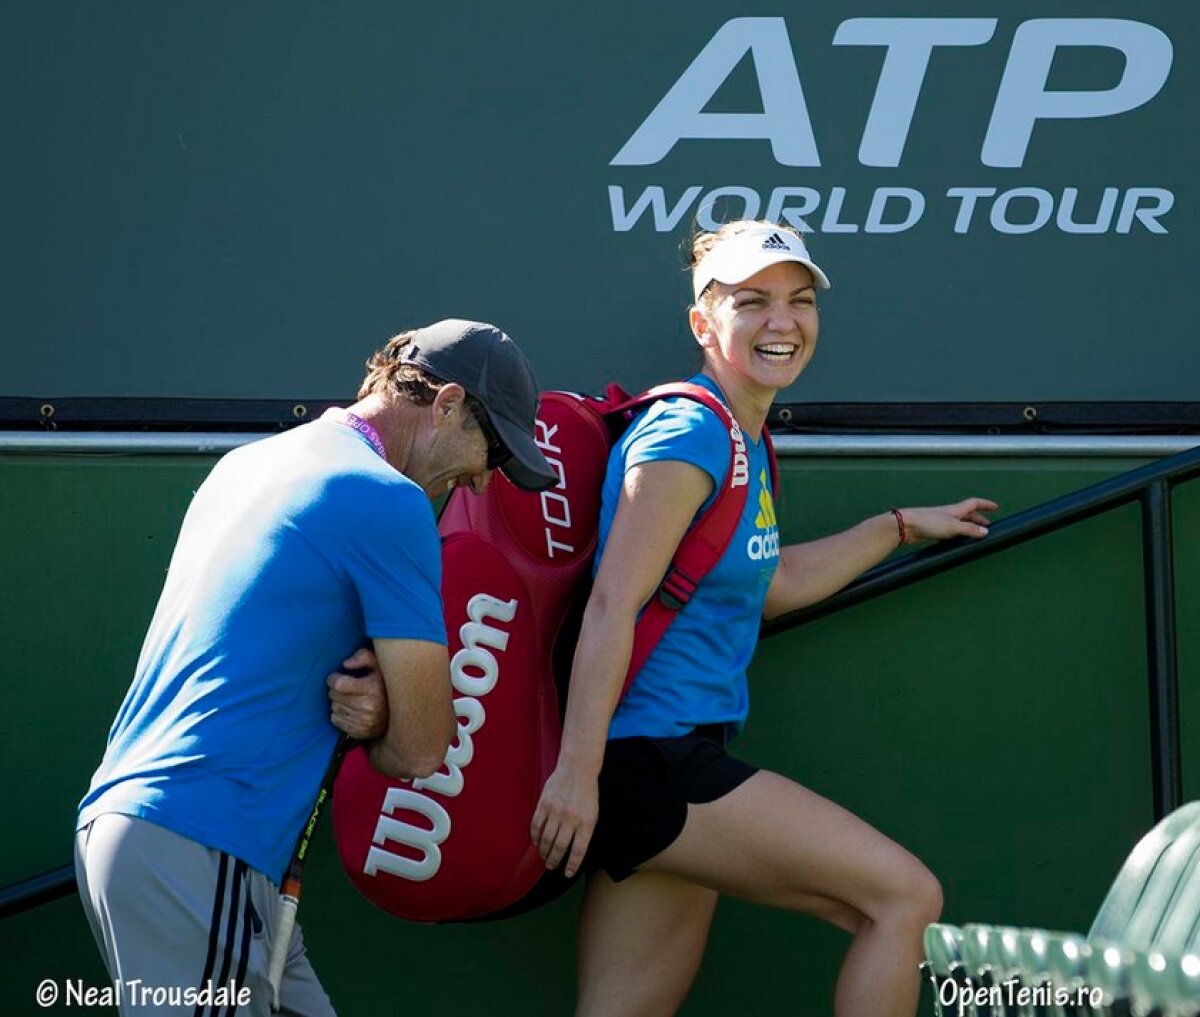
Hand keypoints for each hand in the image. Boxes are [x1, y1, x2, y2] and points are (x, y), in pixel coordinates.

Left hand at [326, 647, 387, 739]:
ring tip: (349, 698)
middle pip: (334, 696)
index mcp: (372, 689)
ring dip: (338, 702)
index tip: (336, 676)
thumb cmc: (385, 685)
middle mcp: (367, 707)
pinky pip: (336, 721)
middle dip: (336, 690)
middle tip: (345, 687)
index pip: (338, 684)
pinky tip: (350, 709)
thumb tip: (345, 664)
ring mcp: (363, 722)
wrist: (401, 712)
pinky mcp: (359, 732)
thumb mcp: (378, 665)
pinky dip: (339, 714)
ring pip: (334, 708)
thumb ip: (363, 656)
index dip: (333, 678)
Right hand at [530, 764, 598, 878]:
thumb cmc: (587, 793)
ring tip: (544, 857)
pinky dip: (535, 837)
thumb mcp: (592, 813)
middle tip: (551, 867)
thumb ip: (584, 831)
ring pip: (546, 839)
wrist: (578, 769)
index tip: (567, 873)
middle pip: (559, 847)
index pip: (578, 850)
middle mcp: (571, 818)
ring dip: (544, 851)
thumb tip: (573, 852)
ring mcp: (556, 811)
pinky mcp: (544, 804)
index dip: (572, 864)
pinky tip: (537, 842)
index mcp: (586, 822)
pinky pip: (537, 826)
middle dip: (554, 860)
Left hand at [897, 498, 997, 543]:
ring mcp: (940, 521)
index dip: (985, 504)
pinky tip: (956, 541)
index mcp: (955, 510)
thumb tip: (985, 531)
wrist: (905, 526)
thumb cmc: (928, 522)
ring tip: (975, 535)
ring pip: (958, 523)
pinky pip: (949, 531)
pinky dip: (956, 534)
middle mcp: (948, 514)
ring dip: (968, 527)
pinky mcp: (932, 530)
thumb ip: (969, 529)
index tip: (996, 507)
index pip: (974, 503)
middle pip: (967, 514)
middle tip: (988, 526)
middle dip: (979, 519)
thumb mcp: (953, 526)